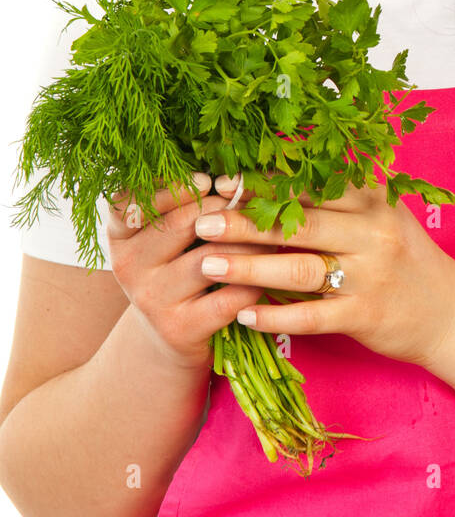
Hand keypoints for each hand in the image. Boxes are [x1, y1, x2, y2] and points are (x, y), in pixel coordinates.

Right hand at [105, 174, 267, 371]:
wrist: (170, 338)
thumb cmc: (177, 272)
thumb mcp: (165, 239)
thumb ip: (183, 205)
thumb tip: (232, 178)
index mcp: (121, 235)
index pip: (131, 200)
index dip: (170, 187)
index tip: (206, 180)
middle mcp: (127, 266)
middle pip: (180, 224)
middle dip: (225, 210)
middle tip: (254, 206)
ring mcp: (151, 299)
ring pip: (210, 259)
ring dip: (248, 245)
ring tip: (270, 237)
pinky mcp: (178, 329)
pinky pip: (227, 297)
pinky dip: (253, 284)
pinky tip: (265, 276)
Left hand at [195, 174, 454, 368]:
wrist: (451, 313)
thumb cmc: (404, 260)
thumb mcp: (382, 216)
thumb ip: (341, 196)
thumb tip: (281, 170)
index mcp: (372, 200)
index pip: (308, 186)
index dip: (263, 184)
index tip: (222, 182)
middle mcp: (372, 231)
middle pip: (297, 222)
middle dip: (244, 221)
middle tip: (201, 220)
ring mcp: (369, 274)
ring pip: (298, 268)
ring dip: (248, 267)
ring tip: (207, 264)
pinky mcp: (366, 314)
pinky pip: (312, 316)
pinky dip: (275, 316)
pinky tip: (242, 315)